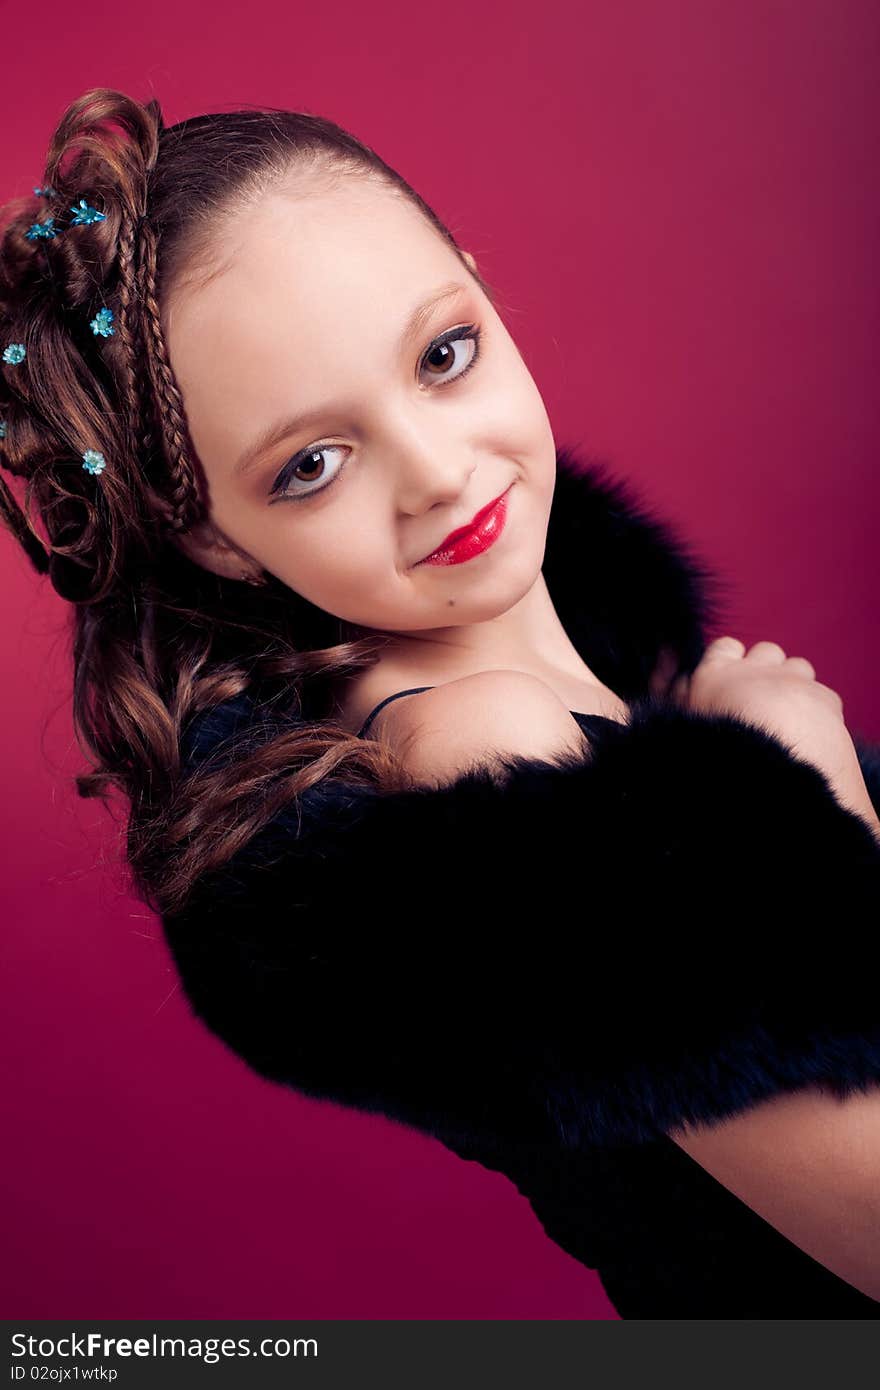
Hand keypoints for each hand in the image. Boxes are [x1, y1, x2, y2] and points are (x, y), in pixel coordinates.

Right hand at [671, 637, 879, 836]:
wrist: (774, 777)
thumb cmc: (721, 754)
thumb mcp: (688, 721)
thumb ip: (681, 698)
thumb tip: (679, 683)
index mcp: (716, 675)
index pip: (725, 647)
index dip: (729, 661)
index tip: (729, 681)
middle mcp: (756, 670)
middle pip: (765, 652)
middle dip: (766, 670)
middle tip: (761, 702)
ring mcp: (794, 681)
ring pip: (797, 666)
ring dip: (794, 684)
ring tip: (788, 718)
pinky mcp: (825, 698)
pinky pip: (823, 694)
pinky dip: (818, 709)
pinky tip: (810, 733)